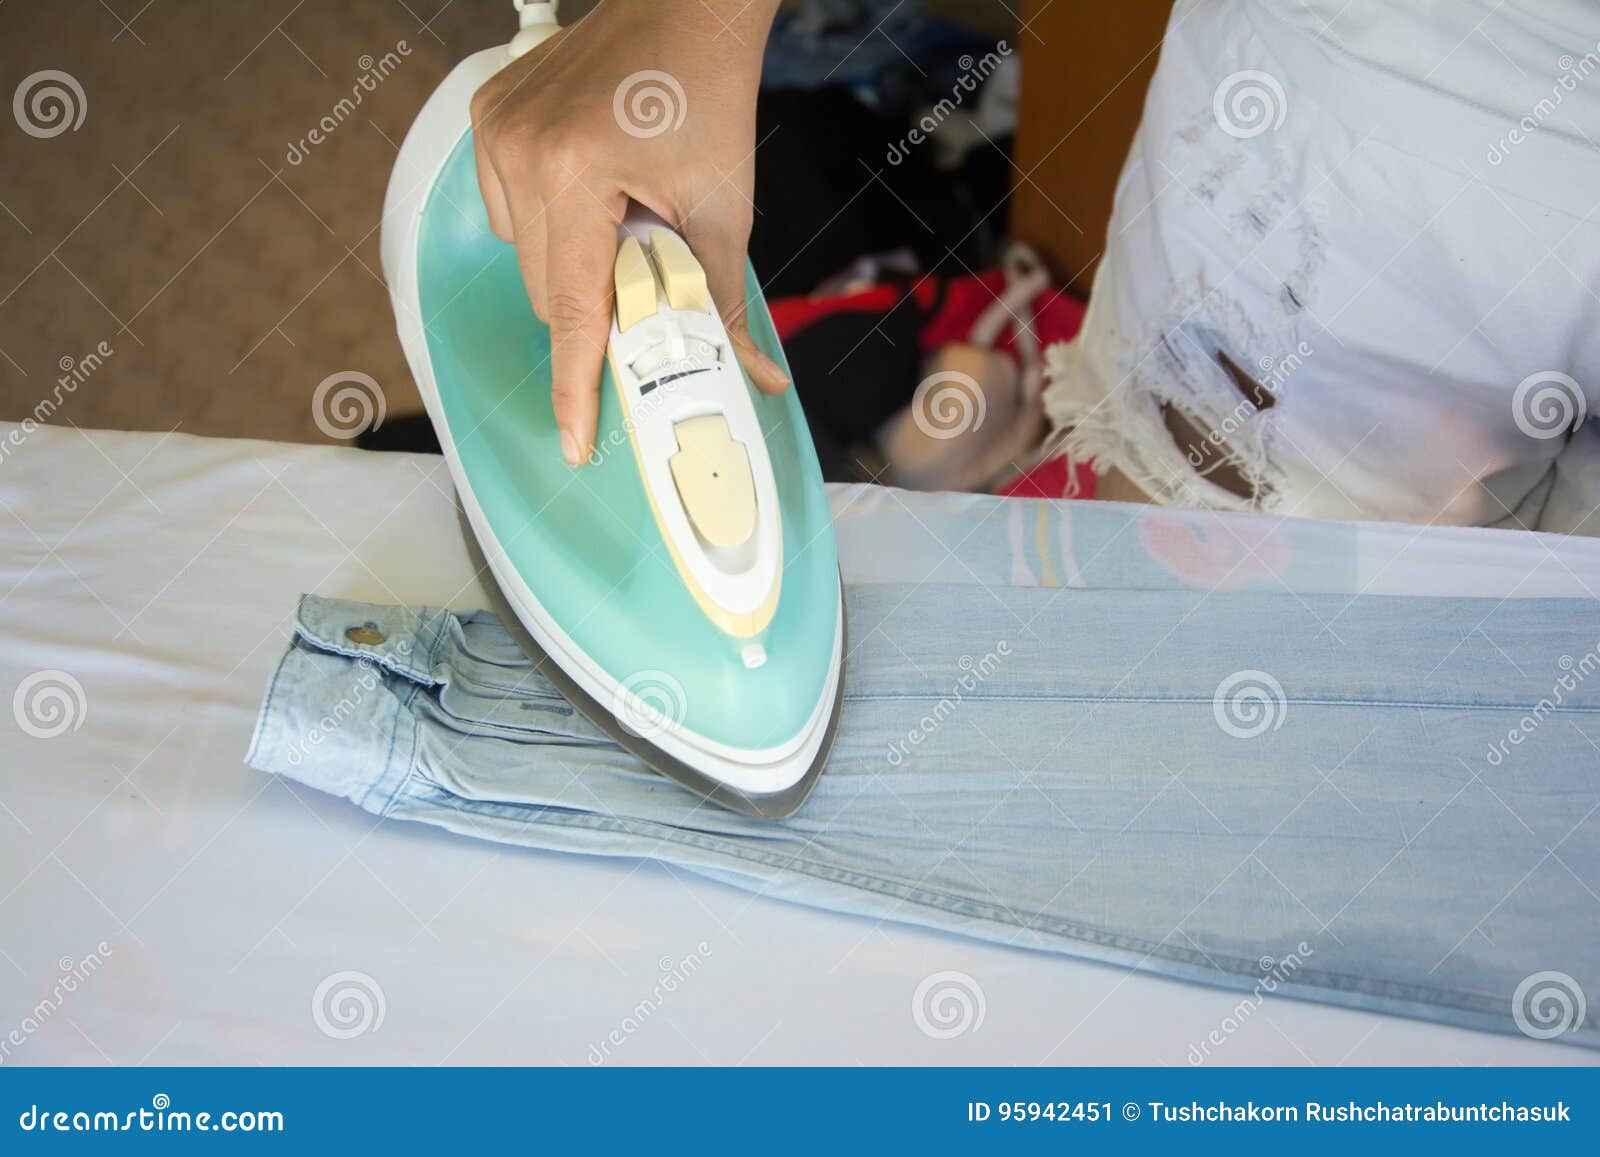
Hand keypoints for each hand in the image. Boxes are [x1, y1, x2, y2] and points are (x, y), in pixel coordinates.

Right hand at [470, 0, 788, 465]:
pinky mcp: (488, 117)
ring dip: (571, 264)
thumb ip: (722, 304)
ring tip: (622, 213)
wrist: (686, 8)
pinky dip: (548, 223)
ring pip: (524, 257)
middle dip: (595, 306)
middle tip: (644, 275)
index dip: (576, 384)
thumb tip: (751, 378)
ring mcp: (496, 129)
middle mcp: (520, 149)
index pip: (572, 307)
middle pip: (547, 291)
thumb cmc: (707, 95)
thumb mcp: (723, 210)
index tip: (577, 440)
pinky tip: (589, 186)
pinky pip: (508, 211)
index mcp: (576, 170)